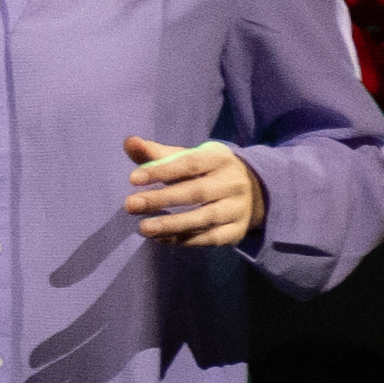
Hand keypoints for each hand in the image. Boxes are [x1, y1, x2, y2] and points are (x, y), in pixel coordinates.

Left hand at [119, 131, 265, 251]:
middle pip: (196, 192)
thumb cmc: (206, 171)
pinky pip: (210, 238)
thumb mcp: (187, 157)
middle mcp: (233, 182)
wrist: (253, 191)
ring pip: (205, 218)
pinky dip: (185, 240)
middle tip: (130, 205)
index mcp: (219, 158)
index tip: (133, 179)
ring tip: (143, 228)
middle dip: (162, 199)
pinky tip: (160, 238)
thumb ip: (157, 153)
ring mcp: (237, 208)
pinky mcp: (237, 230)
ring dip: (172, 224)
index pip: (190, 163)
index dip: (161, 170)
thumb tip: (130, 142)